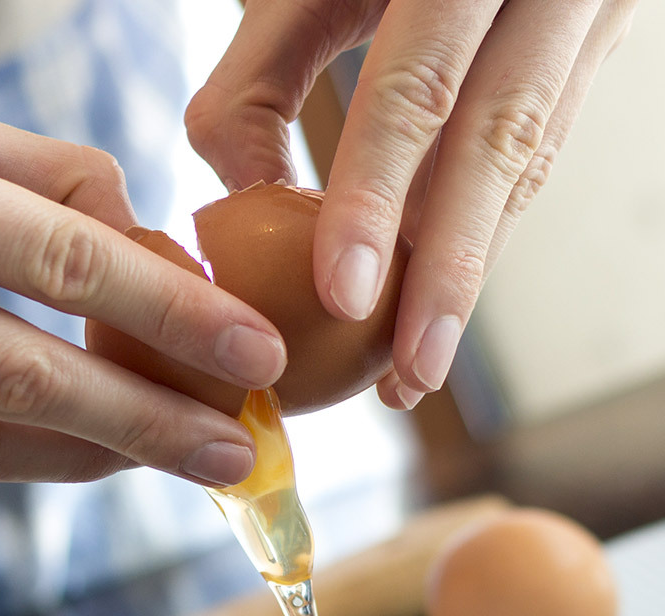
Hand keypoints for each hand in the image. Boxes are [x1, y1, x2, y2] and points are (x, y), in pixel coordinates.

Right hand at [0, 17, 288, 484]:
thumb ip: (34, 183)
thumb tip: (152, 256)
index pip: (56, 262)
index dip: (171, 318)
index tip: (255, 358)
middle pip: (18, 381)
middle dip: (144, 426)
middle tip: (233, 455)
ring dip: (76, 461)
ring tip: (157, 461)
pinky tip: (58, 449)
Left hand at [186, 0, 635, 409]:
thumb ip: (258, 80)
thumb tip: (237, 204)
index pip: (416, 90)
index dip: (378, 198)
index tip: (343, 296)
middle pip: (498, 144)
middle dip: (448, 273)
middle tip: (406, 373)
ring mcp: (582, 20)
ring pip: (528, 165)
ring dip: (471, 278)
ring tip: (416, 368)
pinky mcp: (587, 57)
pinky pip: (536, 161)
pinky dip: (483, 241)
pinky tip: (438, 307)